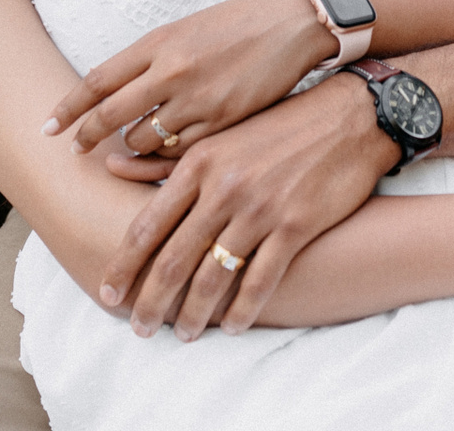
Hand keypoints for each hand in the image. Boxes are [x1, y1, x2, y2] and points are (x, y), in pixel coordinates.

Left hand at [43, 0, 337, 156]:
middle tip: (76, 150)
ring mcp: (198, 98)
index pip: (98, 81)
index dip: (68, 108)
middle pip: (112, 115)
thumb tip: (112, 92)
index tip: (48, 127)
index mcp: (159, 42)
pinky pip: (180, 150)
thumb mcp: (185, 30)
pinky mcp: (223, 120)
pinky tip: (167, 152)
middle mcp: (172, 70)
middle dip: (88, 137)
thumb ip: (150, 59)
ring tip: (131, 147)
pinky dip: (167, 155)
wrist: (293, 23)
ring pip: (145, 139)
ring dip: (132, 146)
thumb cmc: (237, 23)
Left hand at [97, 72, 397, 340]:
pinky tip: (233, 325)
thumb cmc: (277, 128)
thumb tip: (110, 166)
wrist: (346, 119)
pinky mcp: (295, 225)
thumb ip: (164, 161)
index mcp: (199, 164)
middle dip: (152, 300)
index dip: (124, 265)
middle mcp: (224, 188)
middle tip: (139, 329)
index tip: (107, 294)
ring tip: (183, 334)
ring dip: (195, 313)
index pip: (148, 225)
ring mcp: (260, 209)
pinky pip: (261, 279)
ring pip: (214, 275)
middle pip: (175, 258)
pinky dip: (244, 309)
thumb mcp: (218, 137)